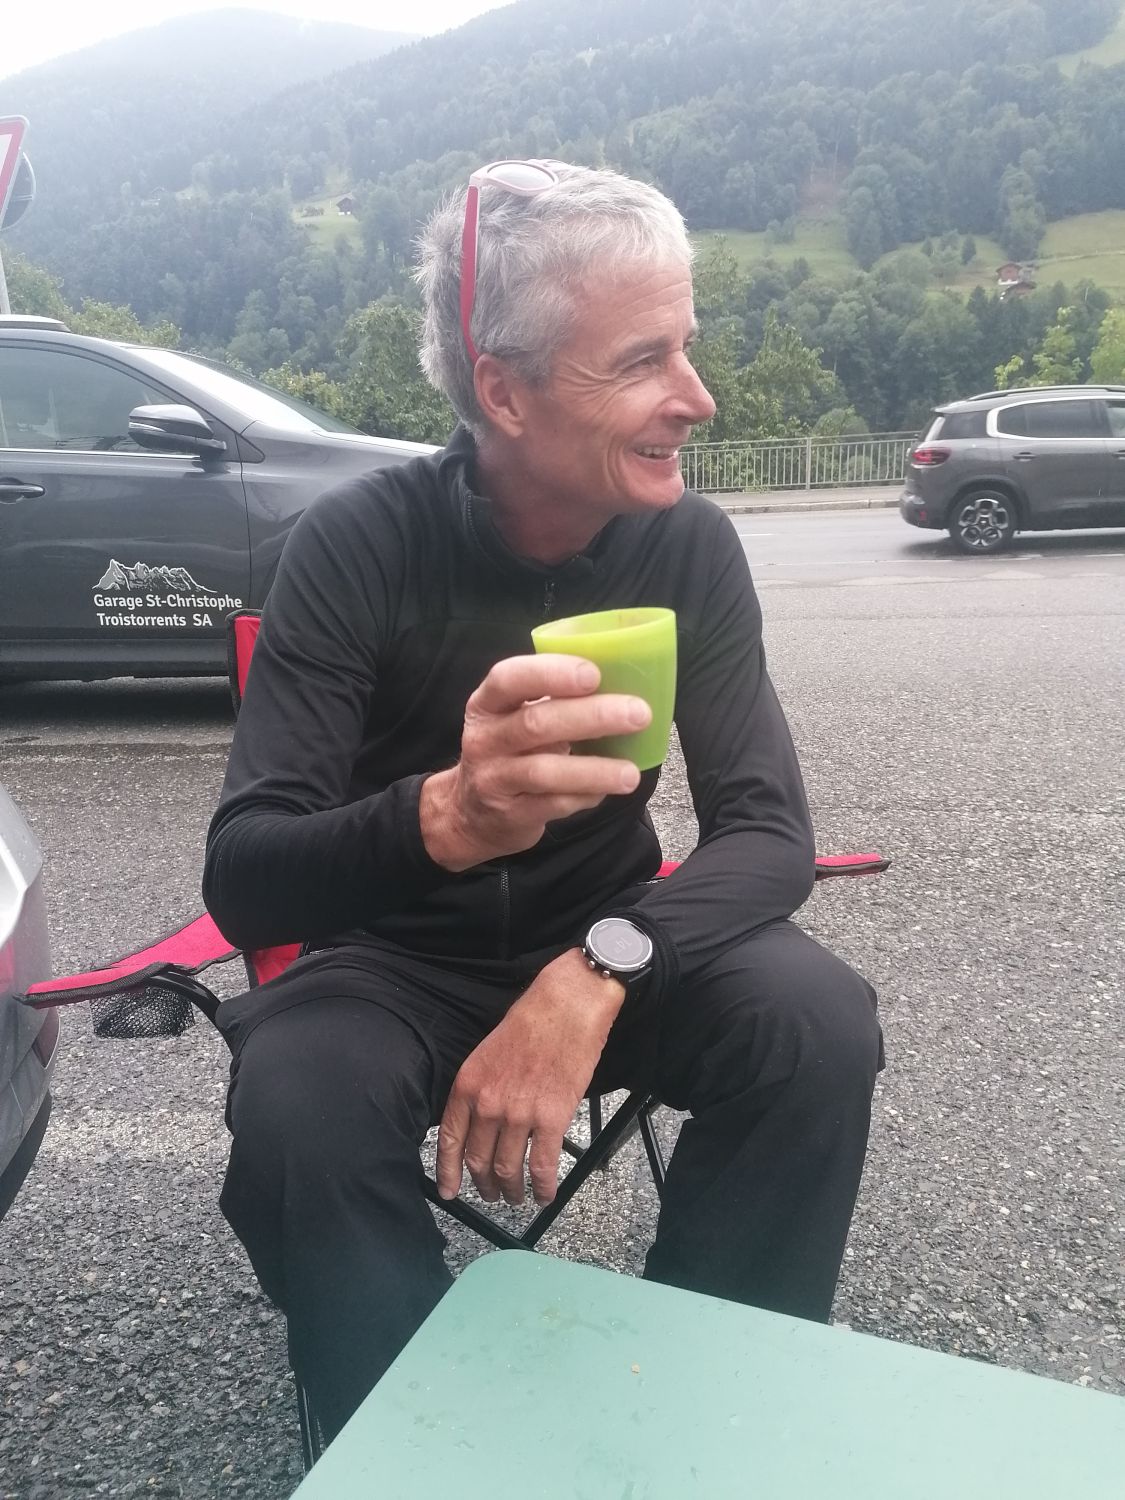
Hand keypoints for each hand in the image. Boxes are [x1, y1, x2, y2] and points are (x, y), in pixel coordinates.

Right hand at [419, 654, 650, 870]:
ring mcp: (494, 779)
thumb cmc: (509, 751)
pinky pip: (553, 804)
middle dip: (592, 716)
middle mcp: (485, 739)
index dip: (551, 673)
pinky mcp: (510, 814)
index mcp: (488, 704)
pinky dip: (584, 796)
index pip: (509, 678)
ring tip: (631, 773)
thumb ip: (553, 701)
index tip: (594, 674)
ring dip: (594, 770)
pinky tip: (608, 790)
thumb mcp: (514, 718)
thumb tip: (623, 684)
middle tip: (638, 713)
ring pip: (545, 771)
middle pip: (536, 723)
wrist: (470, 813)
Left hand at [436, 950, 624, 1206]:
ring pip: (508, 1169)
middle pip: (478, 1160)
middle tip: (491, 1194)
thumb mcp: (488, 1054)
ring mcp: (519, 1113)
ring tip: (517, 1197)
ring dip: (512, 1190)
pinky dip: (542, 1187)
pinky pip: (542, 1166)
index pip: (449, 1139)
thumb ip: (480, 1089)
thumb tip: (482, 1123)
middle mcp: (487, 1104)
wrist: (566, 1006)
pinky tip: (544, 1195)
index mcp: (468, 1085)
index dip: (448, 1172)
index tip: (450, 1191)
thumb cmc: (531, 1021)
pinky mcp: (552, 1118)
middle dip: (484, 1185)